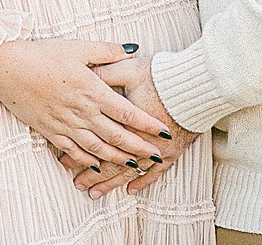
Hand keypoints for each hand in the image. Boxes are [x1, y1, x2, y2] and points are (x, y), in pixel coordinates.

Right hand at [0, 40, 173, 173]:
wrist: (7, 68)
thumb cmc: (43, 54)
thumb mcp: (79, 47)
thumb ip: (108, 51)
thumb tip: (132, 49)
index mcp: (92, 90)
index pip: (127, 112)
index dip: (147, 124)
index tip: (165, 132)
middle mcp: (82, 112)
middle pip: (116, 135)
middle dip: (139, 147)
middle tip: (158, 156)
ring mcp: (65, 124)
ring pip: (97, 147)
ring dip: (117, 157)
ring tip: (134, 165)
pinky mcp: (49, 131)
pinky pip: (72, 150)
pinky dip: (86, 160)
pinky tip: (96, 165)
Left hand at [76, 54, 196, 198]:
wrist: (197, 84)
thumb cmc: (162, 75)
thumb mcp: (127, 69)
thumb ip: (104, 73)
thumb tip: (84, 75)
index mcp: (123, 120)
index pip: (95, 140)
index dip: (78, 150)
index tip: (63, 158)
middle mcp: (137, 139)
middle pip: (109, 160)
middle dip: (90, 173)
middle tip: (76, 182)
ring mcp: (156, 149)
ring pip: (128, 171)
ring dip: (111, 183)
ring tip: (94, 193)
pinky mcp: (173, 151)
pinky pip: (155, 172)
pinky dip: (143, 180)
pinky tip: (131, 190)